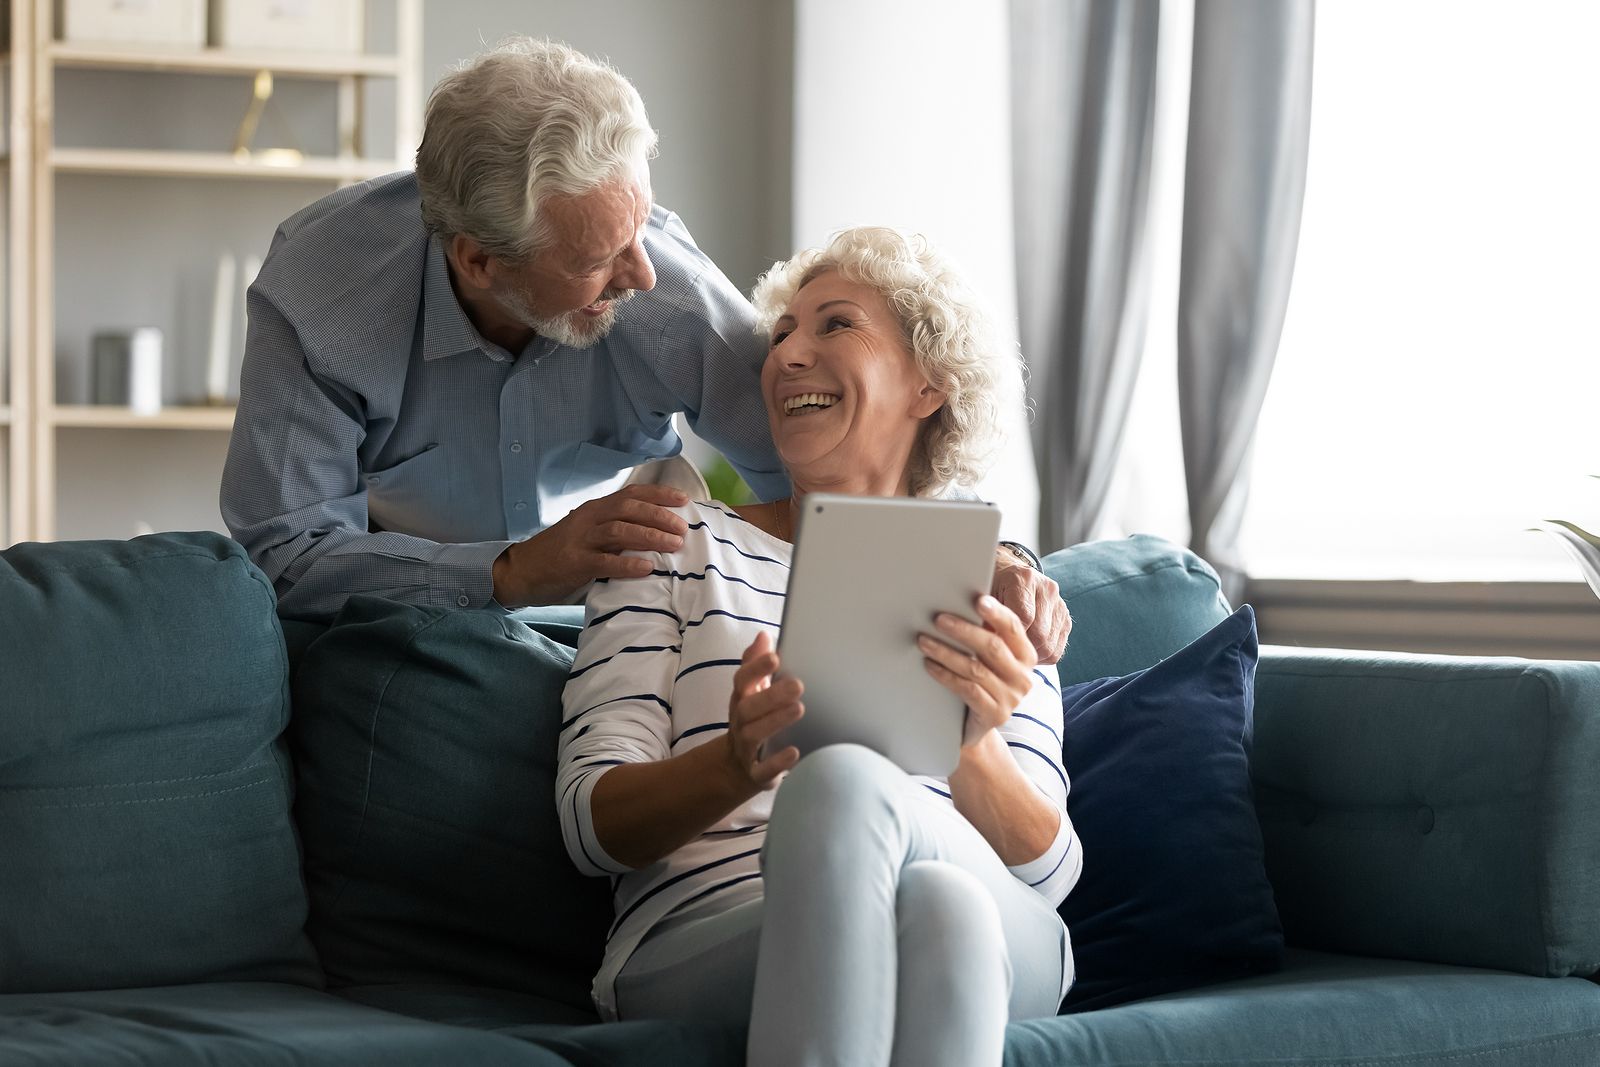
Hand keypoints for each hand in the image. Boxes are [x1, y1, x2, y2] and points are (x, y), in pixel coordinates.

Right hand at [492, 484, 689, 606]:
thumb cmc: (561, 552)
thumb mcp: (588, 532)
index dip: (659, 494)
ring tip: (673, 545)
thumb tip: (657, 531)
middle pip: (629, 509)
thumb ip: (615, 528)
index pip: (631, 493)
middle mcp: (589, 518)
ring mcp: (580, 540)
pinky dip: (628, 565)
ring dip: (650, 536)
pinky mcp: (574, 563)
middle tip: (683, 528)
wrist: (521, 570)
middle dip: (660, 516)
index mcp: (595, 508)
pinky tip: (647, 568)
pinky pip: (605, 562)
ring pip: (620, 531)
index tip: (684, 500)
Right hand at [721, 631, 802, 790]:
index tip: (775, 656)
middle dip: (770, 695)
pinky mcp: (756, 773)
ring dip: (775, 722)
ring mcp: (746, 748)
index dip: (755, 668)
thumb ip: (756, 664)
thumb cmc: (753, 720)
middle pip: (747, 708)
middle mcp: (740, 722)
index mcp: (741, 699)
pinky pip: (763, 770)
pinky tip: (795, 752)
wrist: (736, 767)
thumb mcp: (752, 692)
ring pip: (754, 735)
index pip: (742, 680)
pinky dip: (777, 763)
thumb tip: (763, 635)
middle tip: (797, 684)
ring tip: (799, 709)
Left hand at [919, 594, 1037, 746]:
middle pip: (993, 647)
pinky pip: (966, 689)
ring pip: (975, 669)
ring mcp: (1011, 698)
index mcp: (1026, 655)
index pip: (1013, 628)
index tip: (978, 600)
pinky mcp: (995, 714)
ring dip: (946, 652)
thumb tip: (955, 602)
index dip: (997, 613)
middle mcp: (1023, 677)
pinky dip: (945, 675)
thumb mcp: (987, 660)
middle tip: (938, 619)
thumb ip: (982, 635)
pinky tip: (929, 665)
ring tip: (923, 641)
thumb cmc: (979, 683)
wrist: (975, 727)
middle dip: (964, 630)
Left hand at [991, 556, 1070, 664]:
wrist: (1010, 574)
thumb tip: (982, 645)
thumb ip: (984, 618)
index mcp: (1024, 579)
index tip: (996, 647)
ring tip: (1013, 656)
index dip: (1008, 637)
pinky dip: (1040, 656)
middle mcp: (1047, 589)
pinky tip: (1025, 653)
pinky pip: (1057, 649)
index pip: (1023, 617)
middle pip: (1039, 633)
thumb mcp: (982, 597)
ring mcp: (1059, 604)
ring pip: (1049, 645)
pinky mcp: (1065, 618)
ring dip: (1031, 656)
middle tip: (1003, 656)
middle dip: (1020, 649)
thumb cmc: (991, 587)